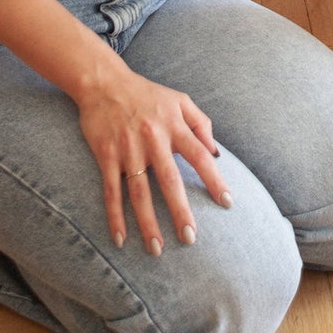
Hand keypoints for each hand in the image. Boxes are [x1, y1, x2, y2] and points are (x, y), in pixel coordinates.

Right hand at [77, 67, 231, 255]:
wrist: (104, 83)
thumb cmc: (147, 94)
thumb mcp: (180, 100)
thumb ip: (201, 123)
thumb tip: (216, 152)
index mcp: (174, 126)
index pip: (200, 156)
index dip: (215, 180)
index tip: (227, 203)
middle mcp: (153, 140)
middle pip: (170, 181)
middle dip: (180, 212)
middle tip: (190, 239)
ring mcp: (128, 150)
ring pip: (139, 193)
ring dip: (148, 223)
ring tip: (157, 249)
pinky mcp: (106, 156)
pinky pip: (111, 191)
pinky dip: (115, 216)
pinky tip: (120, 239)